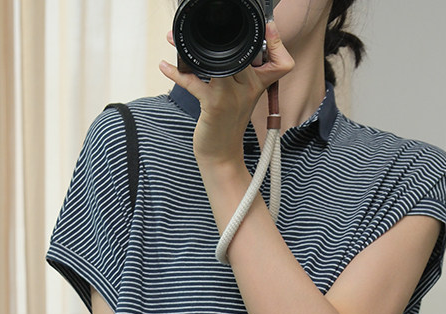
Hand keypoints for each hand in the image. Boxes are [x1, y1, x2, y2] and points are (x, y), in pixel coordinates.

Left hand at [159, 21, 293, 166]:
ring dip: (191, 49)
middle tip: (203, 25)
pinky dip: (176, 73)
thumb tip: (219, 49)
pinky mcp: (214, 104)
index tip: (269, 27)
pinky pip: (194, 81)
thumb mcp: (241, 98)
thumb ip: (238, 73)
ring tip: (174, 40)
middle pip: (244, 51)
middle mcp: (249, 87)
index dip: (278, 41)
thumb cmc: (227, 124)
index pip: (280, 61)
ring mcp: (232, 95)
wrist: (221, 156)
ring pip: (218, 61)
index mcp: (258, 84)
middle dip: (222, 34)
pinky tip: (164, 65)